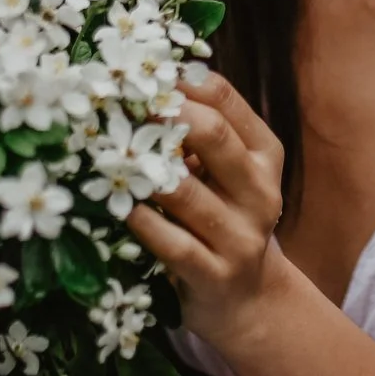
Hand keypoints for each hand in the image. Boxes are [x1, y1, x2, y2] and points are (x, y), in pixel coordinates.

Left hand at [126, 71, 287, 344]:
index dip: (183, 82)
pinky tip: (120, 208)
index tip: (145, 75)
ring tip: (109, 153)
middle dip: (163, 115)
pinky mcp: (215, 275)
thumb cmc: (226, 221)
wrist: (249, 300)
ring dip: (143, 171)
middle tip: (122, 105)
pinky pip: (173, 243)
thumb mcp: (231, 176)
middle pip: (213, 136)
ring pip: (186, 192)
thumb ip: (204, 136)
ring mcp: (240, 237)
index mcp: (265, 156)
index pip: (227, 100)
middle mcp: (260, 192)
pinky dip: (142, 223)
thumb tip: (147, 84)